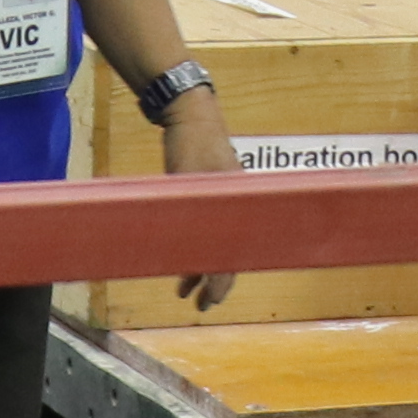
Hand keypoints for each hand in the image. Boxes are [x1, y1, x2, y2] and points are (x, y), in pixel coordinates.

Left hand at [160, 86, 242, 308]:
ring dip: (201, 267)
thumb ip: (187, 214)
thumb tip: (183, 251)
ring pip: (217, 244)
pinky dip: (196, 245)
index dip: (219, 284)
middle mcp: (235, 208)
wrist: (190, 110)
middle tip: (199, 306)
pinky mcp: (211, 195)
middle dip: (213, 282)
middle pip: (228, 255)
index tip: (208, 303)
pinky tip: (181, 257)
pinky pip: (208, 230)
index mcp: (236, 208)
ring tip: (183, 291)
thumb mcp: (187, 181)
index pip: (231, 258)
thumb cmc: (191, 142)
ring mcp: (225, 202)